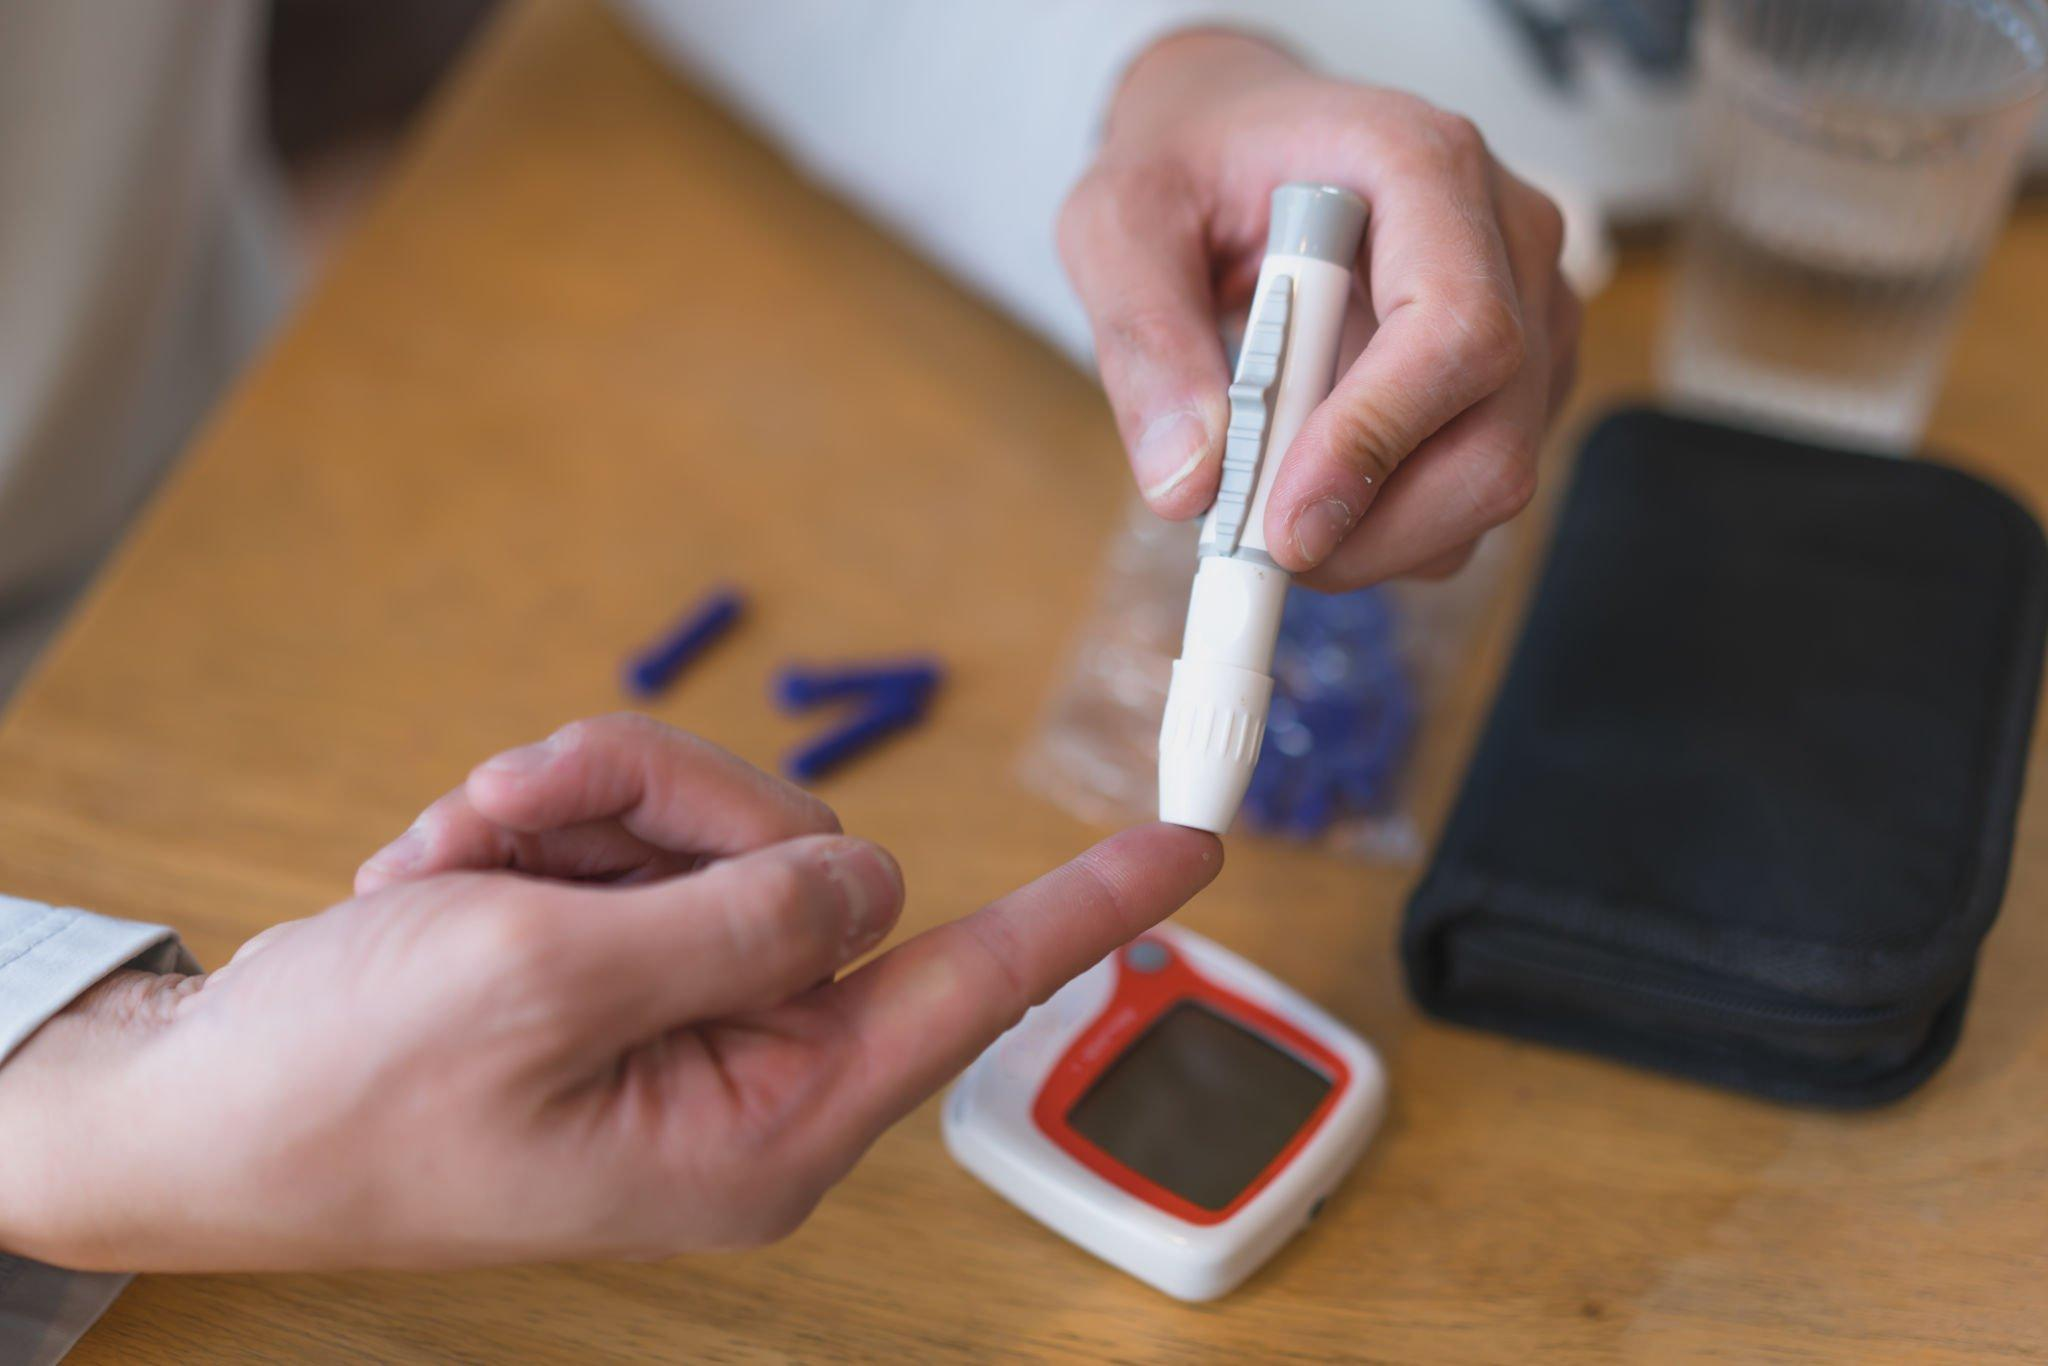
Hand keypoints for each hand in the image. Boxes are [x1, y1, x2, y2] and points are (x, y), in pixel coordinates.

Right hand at [0, 715, 1219, 1271]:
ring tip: (448, 869)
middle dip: (658, 803)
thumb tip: (870, 879)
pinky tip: (443, 876)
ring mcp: (688, 1003)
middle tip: (507, 829)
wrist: (199, 1110)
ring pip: (715, 816)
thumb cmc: (349, 1088)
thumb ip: (738, 919)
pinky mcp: (627, 952)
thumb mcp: (545, 983)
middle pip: (809, 853)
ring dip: (573, 808)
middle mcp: (753, 1062)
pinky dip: (538, 822)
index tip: (1197, 845)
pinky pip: (637, 824)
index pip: (971, 990)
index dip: (1089, 909)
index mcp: (768, 1118)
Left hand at [1061, 30, 1579, 586]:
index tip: (1284, 522)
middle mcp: (1506, 238)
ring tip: (1265, 500)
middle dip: (1373, 528)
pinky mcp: (1516, 380)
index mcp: (1425, 166)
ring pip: (1490, 483)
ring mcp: (1529, 314)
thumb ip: (1142, 339)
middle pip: (1496, 437)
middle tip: (1258, 549)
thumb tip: (1188, 480)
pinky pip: (1469, 493)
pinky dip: (1385, 526)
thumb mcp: (1118, 221)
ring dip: (1373, 537)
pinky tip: (1310, 481)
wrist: (1238, 145)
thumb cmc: (1190, 166)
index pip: (1455, 328)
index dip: (1374, 441)